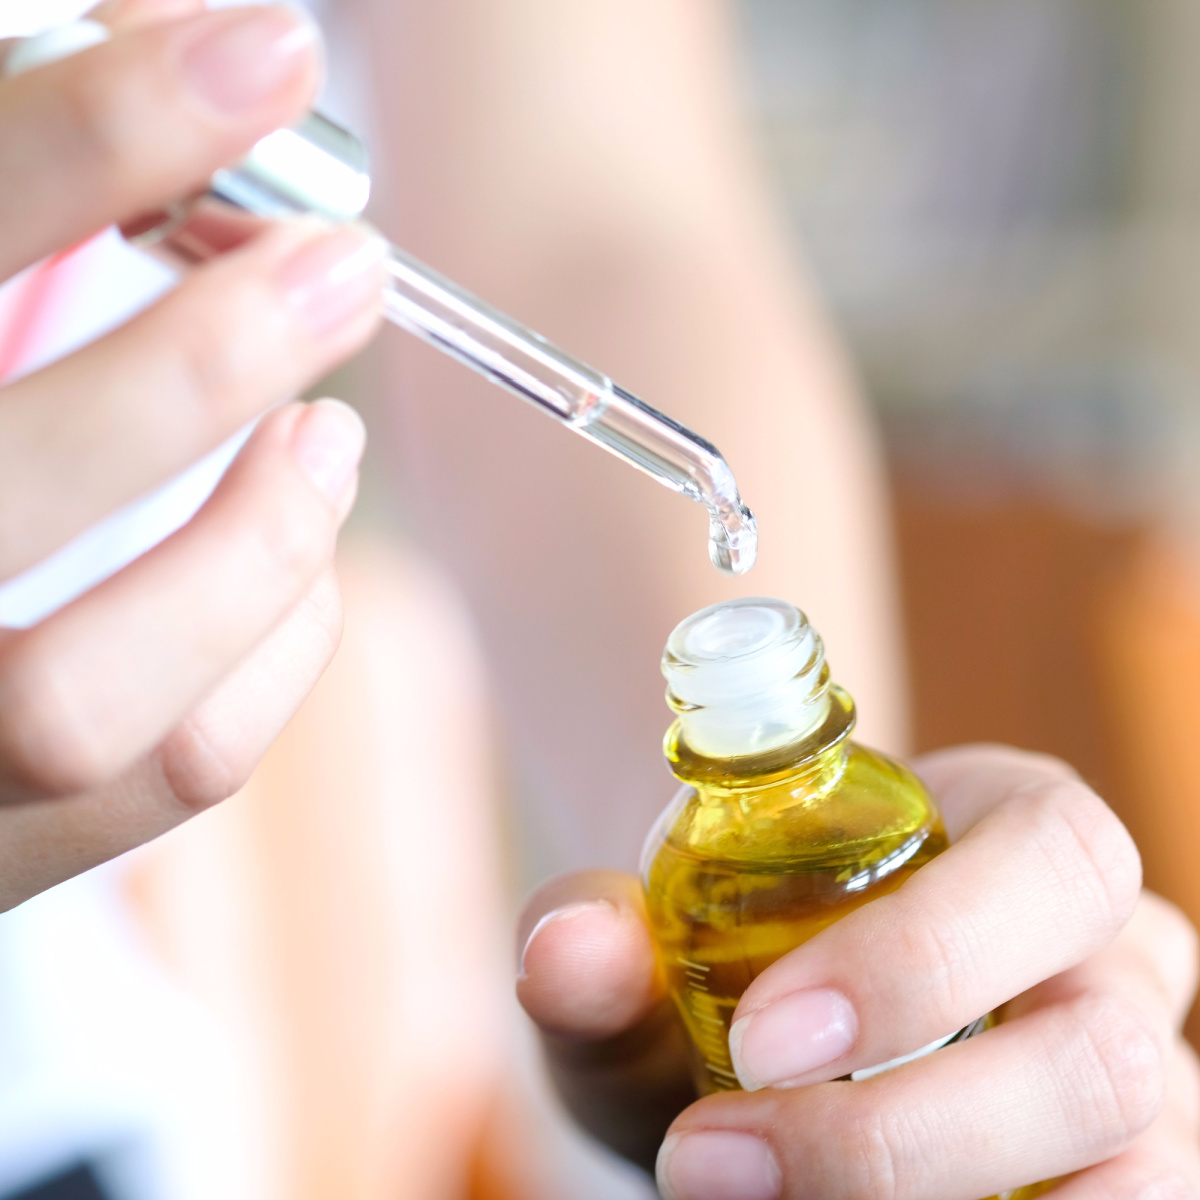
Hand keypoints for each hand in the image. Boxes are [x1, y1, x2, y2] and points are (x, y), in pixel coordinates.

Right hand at [0, 0, 385, 905]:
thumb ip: (26, 198)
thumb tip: (189, 88)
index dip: (88, 130)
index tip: (260, 52)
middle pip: (1, 489)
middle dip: (200, 358)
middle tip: (346, 266)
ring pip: (91, 705)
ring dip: (259, 545)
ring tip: (329, 436)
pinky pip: (174, 775)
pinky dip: (278, 652)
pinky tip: (305, 561)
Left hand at [517, 746, 1199, 1198]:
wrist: (767, 1034)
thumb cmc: (734, 961)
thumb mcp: (660, 947)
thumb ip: (606, 940)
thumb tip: (559, 950)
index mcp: (1024, 833)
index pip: (1052, 858)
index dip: (927, 956)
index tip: (758, 1039)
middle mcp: (1113, 959)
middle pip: (1100, 1052)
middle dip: (905, 1133)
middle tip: (710, 1159)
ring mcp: (1145, 1084)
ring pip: (1142, 1176)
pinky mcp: (1131, 1179)